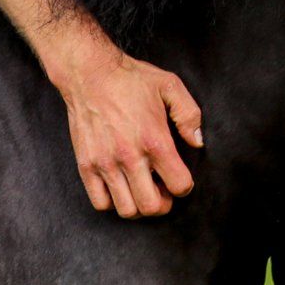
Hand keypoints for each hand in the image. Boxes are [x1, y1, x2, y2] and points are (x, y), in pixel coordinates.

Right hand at [53, 35, 204, 218]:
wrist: (90, 74)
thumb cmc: (130, 79)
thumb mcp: (170, 86)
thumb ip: (189, 115)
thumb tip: (197, 142)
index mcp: (154, 139)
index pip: (179, 184)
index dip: (185, 186)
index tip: (180, 179)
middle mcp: (129, 156)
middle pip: (152, 206)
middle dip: (163, 203)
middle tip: (162, 191)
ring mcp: (105, 163)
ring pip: (127, 210)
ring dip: (139, 205)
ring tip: (141, 189)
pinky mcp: (86, 165)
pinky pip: (101, 202)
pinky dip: (113, 202)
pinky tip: (120, 186)